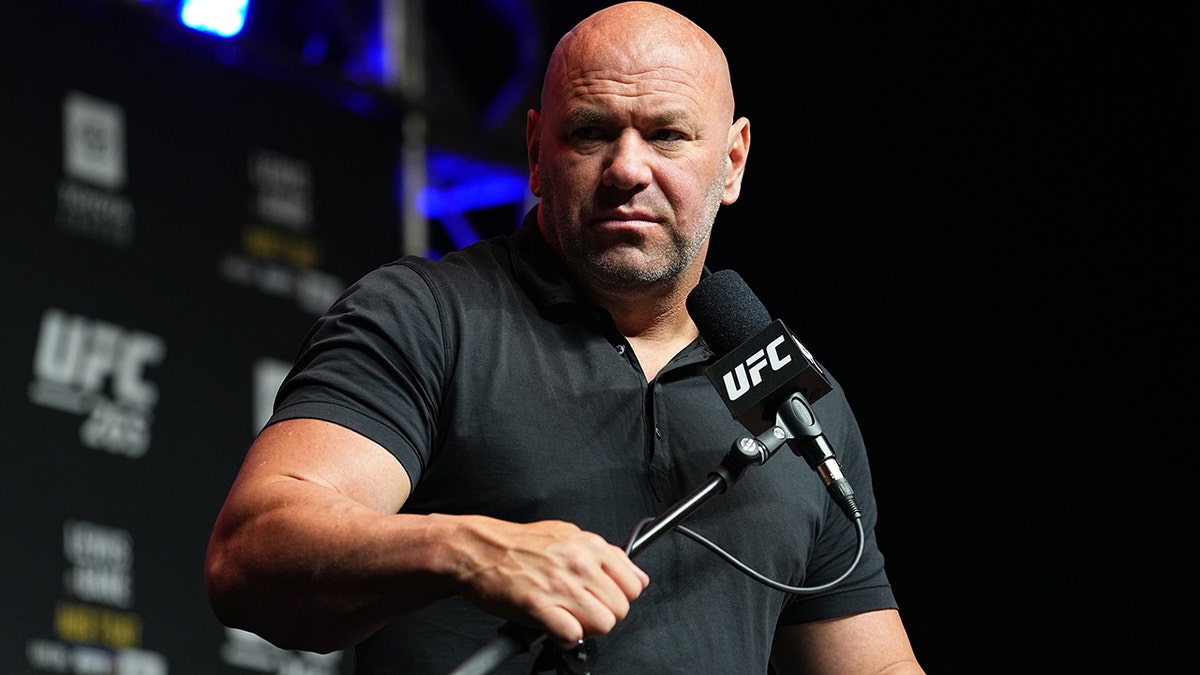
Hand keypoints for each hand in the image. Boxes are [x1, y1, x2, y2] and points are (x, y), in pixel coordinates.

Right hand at [449, 516, 649, 646]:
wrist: (478, 549)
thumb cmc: (517, 544)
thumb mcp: (566, 534)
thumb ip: (599, 552)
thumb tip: (627, 567)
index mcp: (590, 546)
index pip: (635, 584)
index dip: (622, 597)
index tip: (606, 599)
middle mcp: (579, 564)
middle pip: (621, 609)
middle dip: (605, 616)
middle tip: (584, 612)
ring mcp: (560, 585)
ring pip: (603, 625)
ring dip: (587, 629)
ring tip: (570, 620)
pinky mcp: (539, 606)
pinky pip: (572, 635)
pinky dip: (565, 639)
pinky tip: (555, 628)